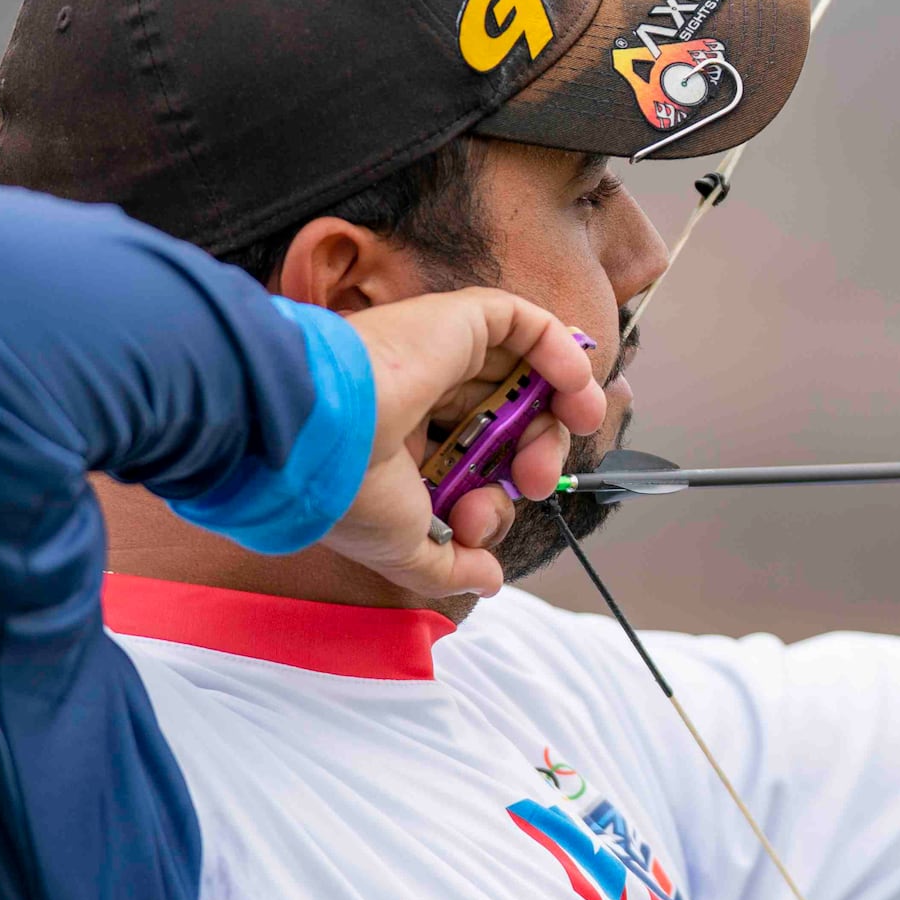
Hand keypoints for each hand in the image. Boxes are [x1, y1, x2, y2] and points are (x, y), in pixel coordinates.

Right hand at [324, 289, 606, 597]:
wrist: (319, 437)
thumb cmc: (346, 490)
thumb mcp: (403, 547)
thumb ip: (450, 566)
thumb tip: (487, 578)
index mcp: (401, 442)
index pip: (471, 462)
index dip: (494, 494)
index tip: (477, 522)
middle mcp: (421, 396)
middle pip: (505, 421)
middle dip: (534, 455)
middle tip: (533, 483)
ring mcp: (439, 355)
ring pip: (521, 373)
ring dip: (561, 404)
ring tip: (580, 425)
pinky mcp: (455, 321)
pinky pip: (522, 322)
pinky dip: (559, 348)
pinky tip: (573, 383)